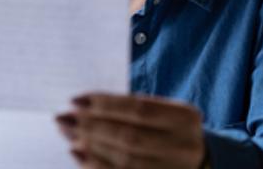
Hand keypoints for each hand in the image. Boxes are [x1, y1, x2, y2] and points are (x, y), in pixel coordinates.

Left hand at [56, 93, 205, 168]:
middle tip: (64, 118)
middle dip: (91, 126)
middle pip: (129, 136)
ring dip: (90, 146)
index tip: (75, 100)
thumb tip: (85, 107)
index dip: (105, 104)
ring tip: (67, 134)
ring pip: (124, 160)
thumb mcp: (163, 113)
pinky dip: (96, 166)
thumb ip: (132, 109)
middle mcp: (182, 146)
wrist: (198, 163)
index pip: (139, 108)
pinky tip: (78, 155)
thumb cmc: (169, 130)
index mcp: (184, 118)